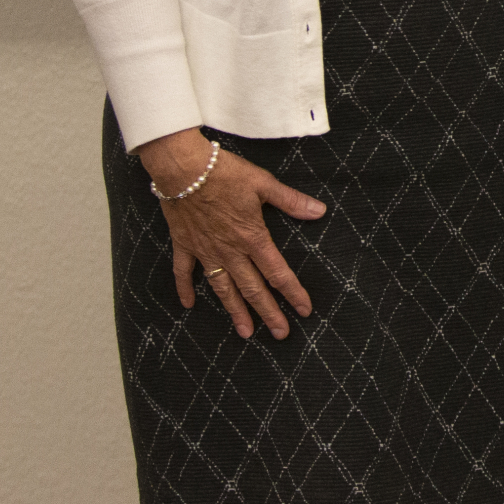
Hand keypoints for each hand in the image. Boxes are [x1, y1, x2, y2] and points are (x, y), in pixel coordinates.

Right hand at [136, 130, 328, 339]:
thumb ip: (290, 201)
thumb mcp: (263, 184)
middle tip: (280, 334)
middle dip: (269, 313)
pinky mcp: (184, 245)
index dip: (293, 292)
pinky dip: (185, 289)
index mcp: (252, 237)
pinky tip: (188, 305)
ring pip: (223, 288)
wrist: (184, 169)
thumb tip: (319, 211)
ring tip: (245, 333)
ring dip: (235, 311)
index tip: (304, 310)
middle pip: (253, 288)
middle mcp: (230, 251)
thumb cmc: (225, 173)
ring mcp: (205, 251)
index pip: (278, 272)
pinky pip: (184, 272)